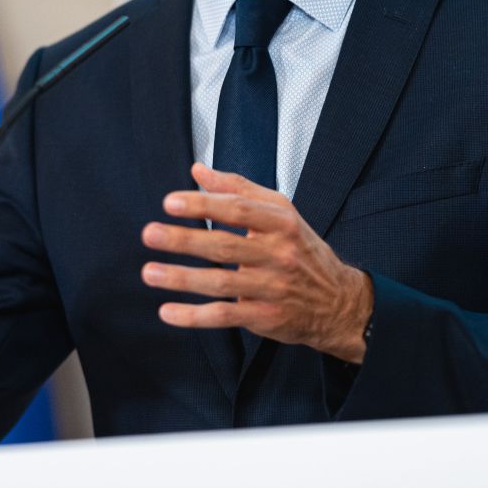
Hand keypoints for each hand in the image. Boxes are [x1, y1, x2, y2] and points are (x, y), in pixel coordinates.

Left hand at [140, 162, 373, 361]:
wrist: (338, 302)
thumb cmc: (302, 250)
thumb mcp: (280, 213)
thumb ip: (238, 189)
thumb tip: (198, 171)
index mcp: (281, 223)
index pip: (238, 209)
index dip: (203, 204)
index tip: (170, 202)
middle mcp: (278, 254)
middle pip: (225, 245)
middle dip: (184, 239)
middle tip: (150, 233)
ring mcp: (271, 288)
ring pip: (220, 283)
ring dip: (181, 278)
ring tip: (150, 272)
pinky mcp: (264, 316)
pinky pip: (224, 316)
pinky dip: (194, 316)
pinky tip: (167, 311)